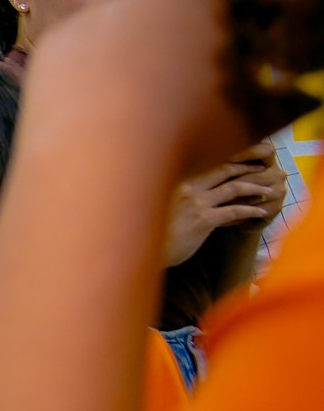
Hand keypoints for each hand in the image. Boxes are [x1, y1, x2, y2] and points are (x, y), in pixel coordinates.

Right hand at [163, 142, 284, 265]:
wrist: (141, 249)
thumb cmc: (152, 230)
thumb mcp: (163, 205)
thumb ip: (181, 195)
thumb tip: (201, 193)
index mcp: (177, 180)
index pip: (209, 164)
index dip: (229, 161)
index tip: (243, 163)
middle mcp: (187, 187)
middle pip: (225, 169)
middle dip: (247, 168)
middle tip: (262, 170)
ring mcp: (196, 202)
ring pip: (234, 188)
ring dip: (256, 188)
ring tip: (268, 191)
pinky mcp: (204, 220)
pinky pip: (235, 211)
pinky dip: (251, 211)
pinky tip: (261, 212)